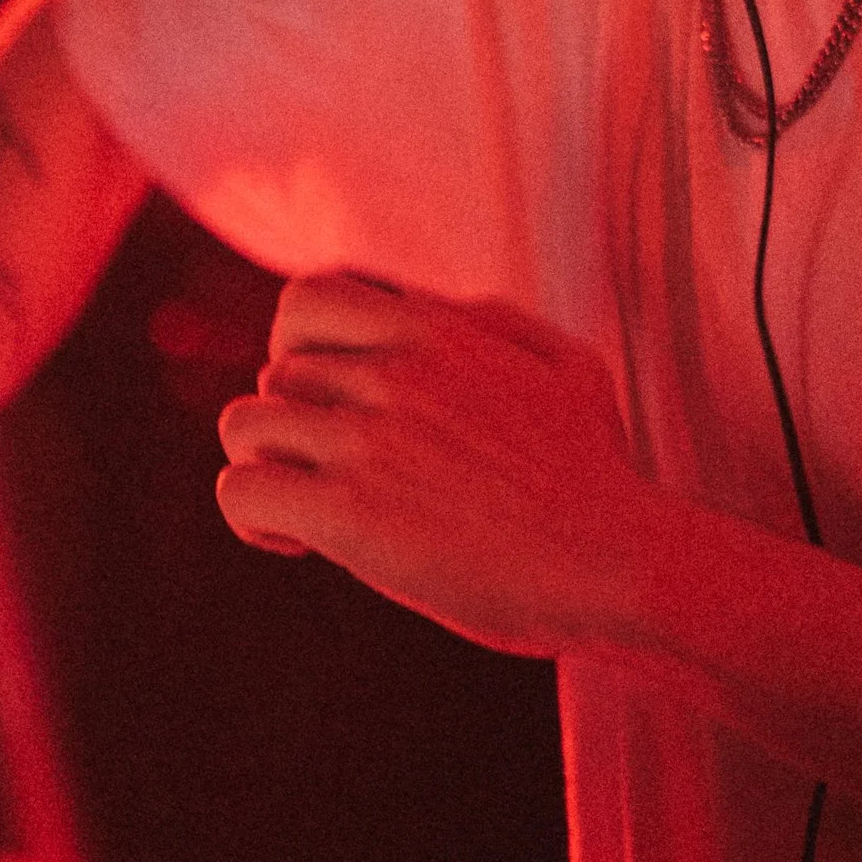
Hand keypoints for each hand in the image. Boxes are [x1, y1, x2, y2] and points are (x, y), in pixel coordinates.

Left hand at [215, 273, 660, 654]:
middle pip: (276, 371)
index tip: (330, 401)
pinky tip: (298, 545)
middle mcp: (393, 372)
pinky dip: (253, 517)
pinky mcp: (350, 513)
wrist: (618, 562)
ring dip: (266, 466)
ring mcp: (368, 439)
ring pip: (245, 424)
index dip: (297, 348)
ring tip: (309, 511)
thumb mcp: (570, 366)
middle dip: (295, 424)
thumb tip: (435, 311)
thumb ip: (496, 326)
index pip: (307, 299)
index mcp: (436, 331)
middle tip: (332, 473)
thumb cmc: (600, 477)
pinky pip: (243, 489)